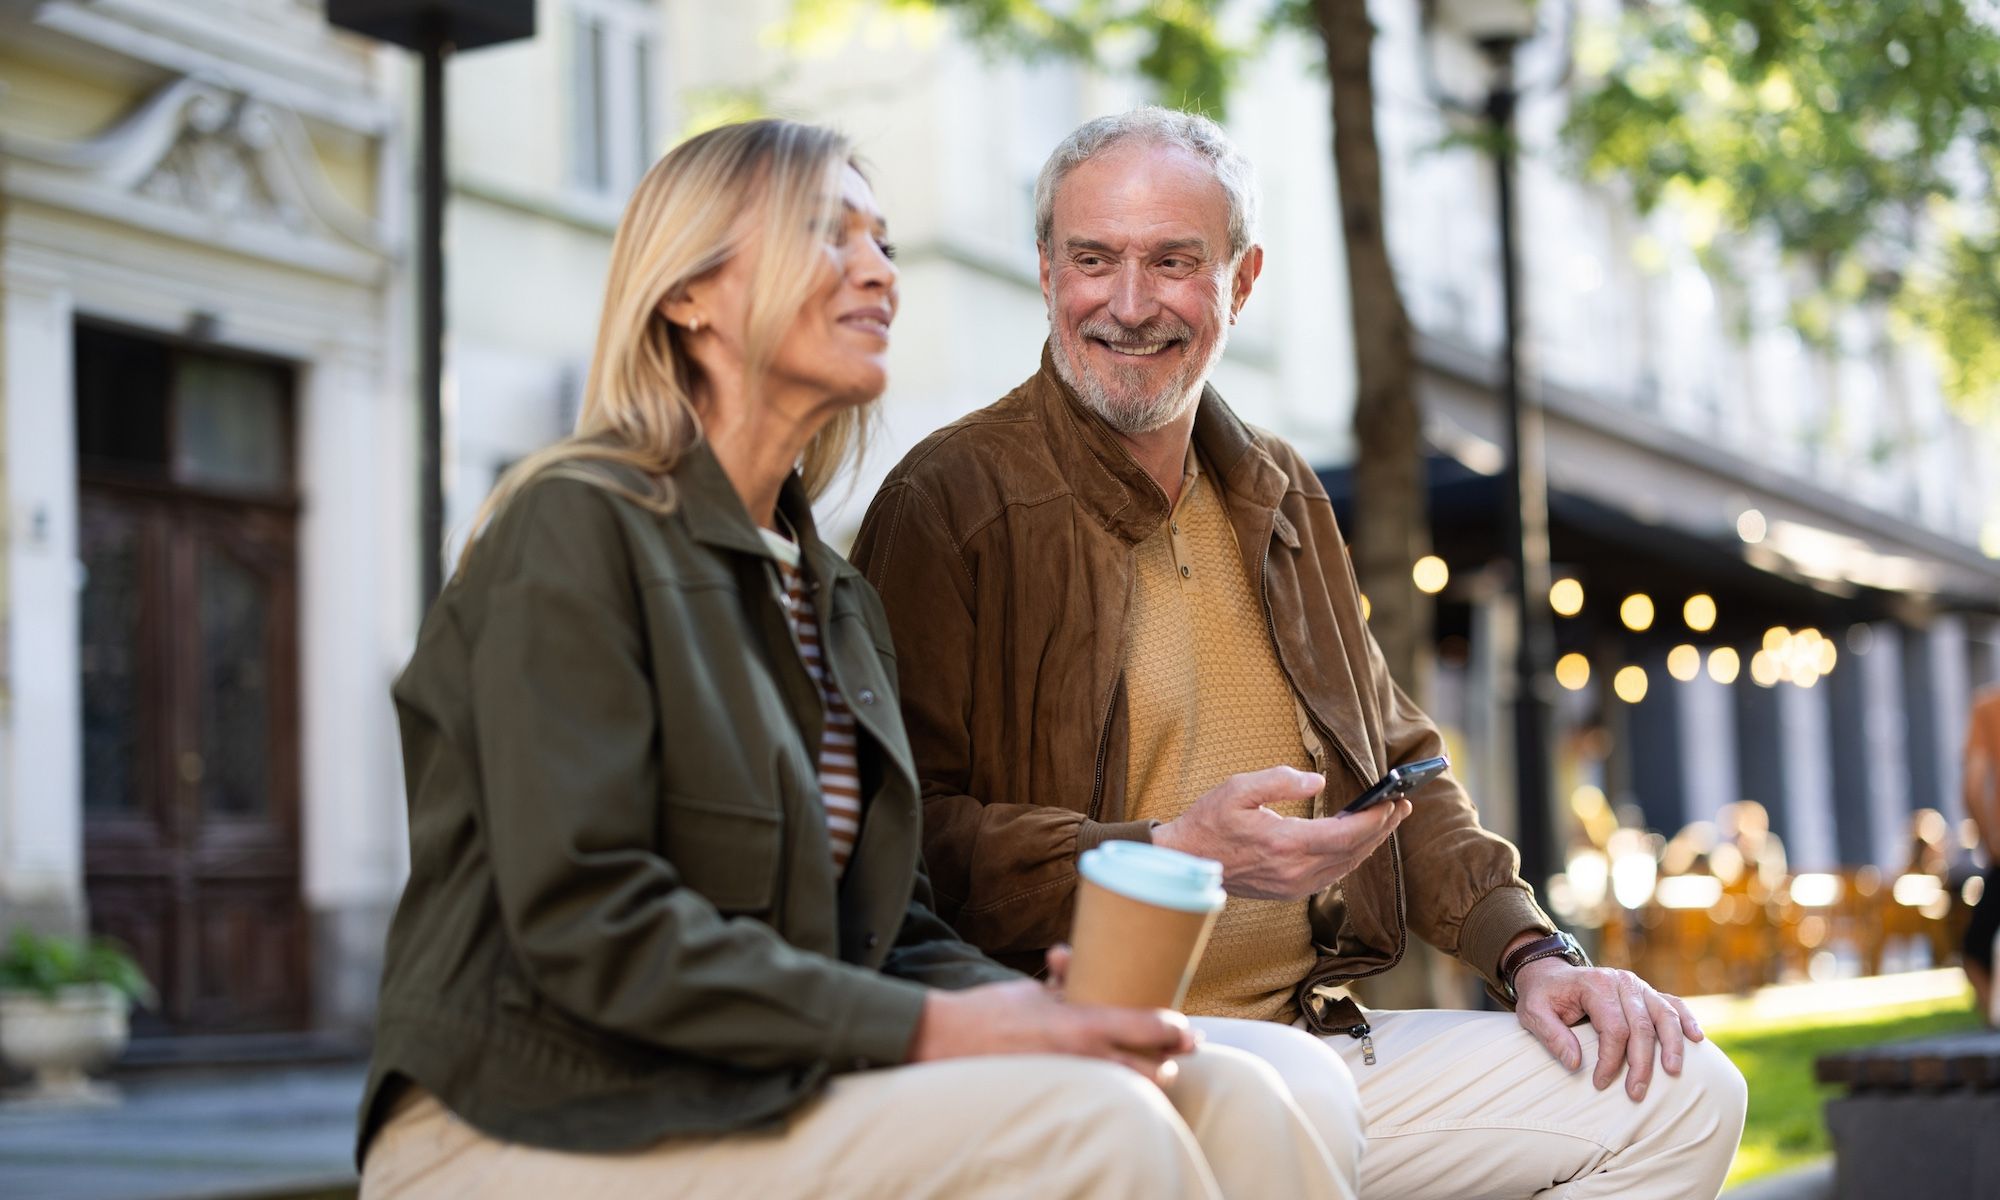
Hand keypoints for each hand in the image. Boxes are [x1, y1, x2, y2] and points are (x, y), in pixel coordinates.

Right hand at [908, 948, 1197, 1086]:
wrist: (946, 1042)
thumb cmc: (989, 1011)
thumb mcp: (1037, 991)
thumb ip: (1068, 987)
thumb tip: (1081, 968)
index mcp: (1083, 1024)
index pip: (1151, 1028)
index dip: (1178, 1030)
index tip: (1188, 1030)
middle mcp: (1085, 1058)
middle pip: (1154, 1071)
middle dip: (1167, 1062)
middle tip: (1174, 1050)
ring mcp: (1074, 1083)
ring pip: (1132, 1091)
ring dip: (1144, 1080)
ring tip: (1149, 1068)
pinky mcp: (1060, 1097)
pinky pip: (1102, 1097)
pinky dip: (1114, 1090)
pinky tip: (1115, 1083)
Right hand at [1153, 766, 1411, 899]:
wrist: (1187, 861)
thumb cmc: (1210, 821)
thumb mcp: (1238, 788)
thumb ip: (1280, 781)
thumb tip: (1318, 783)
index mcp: (1284, 844)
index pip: (1346, 835)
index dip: (1375, 820)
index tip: (1394, 802)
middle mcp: (1294, 871)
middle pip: (1353, 852)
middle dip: (1382, 829)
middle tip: (1401, 807)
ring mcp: (1293, 886)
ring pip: (1346, 866)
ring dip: (1369, 844)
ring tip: (1386, 821)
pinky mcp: (1289, 892)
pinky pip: (1331, 875)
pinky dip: (1350, 856)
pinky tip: (1355, 841)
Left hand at [1512, 958, 1705, 1101]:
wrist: (1550, 974)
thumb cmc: (1543, 996)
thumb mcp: (1532, 1012)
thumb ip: (1551, 1036)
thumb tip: (1575, 1064)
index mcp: (1596, 984)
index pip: (1614, 1028)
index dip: (1611, 1060)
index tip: (1600, 1084)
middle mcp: (1622, 982)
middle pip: (1642, 1026)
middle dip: (1641, 1064)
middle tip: (1636, 1094)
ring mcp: (1638, 986)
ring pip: (1664, 1015)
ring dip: (1671, 1045)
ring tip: (1672, 1072)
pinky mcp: (1647, 992)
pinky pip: (1673, 1004)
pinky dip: (1686, 1020)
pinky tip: (1696, 1039)